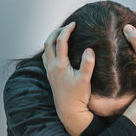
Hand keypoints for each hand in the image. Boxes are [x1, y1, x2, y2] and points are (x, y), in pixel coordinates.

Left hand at [42, 21, 94, 135]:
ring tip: (60, 36)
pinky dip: (50, 50)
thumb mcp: (85, 80)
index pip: (61, 41)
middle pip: (48, 43)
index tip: (74, 23)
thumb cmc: (78, 97)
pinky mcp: (50, 77)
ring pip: (45, 51)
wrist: (69, 111)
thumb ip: (87, 64)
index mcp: (60, 65)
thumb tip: (89, 49)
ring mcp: (50, 72)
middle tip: (66, 26)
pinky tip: (56, 52)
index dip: (66, 30)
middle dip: (56, 32)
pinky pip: (46, 59)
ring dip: (51, 40)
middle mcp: (52, 67)